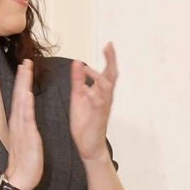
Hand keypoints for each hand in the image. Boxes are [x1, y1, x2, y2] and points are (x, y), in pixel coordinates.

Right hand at [4, 58, 43, 189]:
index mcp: (19, 122)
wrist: (21, 177)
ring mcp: (21, 128)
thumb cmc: (26, 160)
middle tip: (25, 60)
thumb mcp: (27, 138)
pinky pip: (26, 118)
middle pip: (19, 94)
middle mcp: (18, 121)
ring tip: (26, 69)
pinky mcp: (27, 136)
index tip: (26, 67)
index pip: (21, 97)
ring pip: (21, 101)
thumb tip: (28, 117)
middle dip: (22, 77)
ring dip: (24, 85)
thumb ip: (26, 126)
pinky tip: (27, 93)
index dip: (23, 82)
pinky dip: (26, 105)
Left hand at [69, 42, 117, 164]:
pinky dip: (95, 95)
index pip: (106, 71)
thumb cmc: (85, 122)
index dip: (109, 58)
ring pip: (107, 88)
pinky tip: (90, 88)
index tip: (108, 44)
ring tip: (99, 64)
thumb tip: (78, 62)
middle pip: (111, 76)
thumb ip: (78, 80)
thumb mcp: (79, 96)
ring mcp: (103, 106)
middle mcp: (105, 97)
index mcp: (100, 92)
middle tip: (110, 47)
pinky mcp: (98, 116)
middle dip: (111, 61)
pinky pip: (99, 104)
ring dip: (103, 76)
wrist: (88, 144)